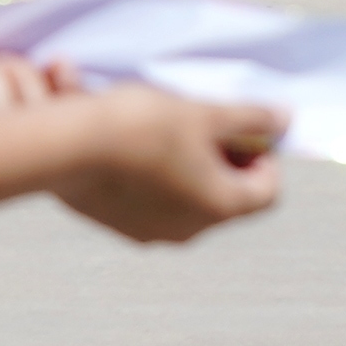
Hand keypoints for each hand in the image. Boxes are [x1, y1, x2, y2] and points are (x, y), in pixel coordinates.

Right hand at [45, 87, 285, 244]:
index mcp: (219, 208)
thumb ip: (252, 119)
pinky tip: (140, 145)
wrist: (62, 147)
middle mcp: (187, 230)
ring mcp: (148, 232)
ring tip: (172, 130)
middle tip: (208, 123)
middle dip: (227, 157)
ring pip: (190, 197)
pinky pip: (154, 201)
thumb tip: (283, 121)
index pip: (268, 190)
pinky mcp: (117, 225)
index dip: (266, 155)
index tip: (244, 127)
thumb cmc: (142, 127)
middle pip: (229, 195)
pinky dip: (159, 175)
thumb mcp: (207, 114)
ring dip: (192, 164)